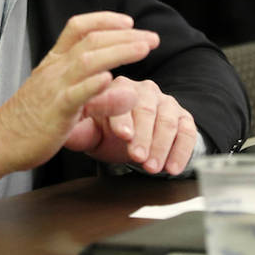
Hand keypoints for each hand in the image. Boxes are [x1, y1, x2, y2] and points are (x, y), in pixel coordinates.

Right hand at [0, 12, 157, 191]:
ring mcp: (54, 88)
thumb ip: (81, 84)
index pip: (78, 27)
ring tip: (143, 48)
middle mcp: (55, 69)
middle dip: (125, 36)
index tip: (128, 22)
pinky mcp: (55, 112)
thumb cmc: (29, 118)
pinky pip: (75, 94)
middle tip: (152, 38)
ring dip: (118, 51)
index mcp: (54, 62)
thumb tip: (112, 79)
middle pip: (91, 40)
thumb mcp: (55, 92)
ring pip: (87, 61)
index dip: (105, 20)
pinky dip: (94, 84)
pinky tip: (111, 78)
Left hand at [65, 76, 198, 175]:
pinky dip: (181, 151)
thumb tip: (65, 129)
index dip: (122, 119)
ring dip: (161, 146)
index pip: (121, 98)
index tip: (122, 136)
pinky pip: (188, 132)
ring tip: (152, 168)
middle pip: (147, 109)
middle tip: (138, 157)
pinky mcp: (183, 117)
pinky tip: (173, 168)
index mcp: (119, 86)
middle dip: (144, 136)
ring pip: (168, 121)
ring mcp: (166, 102)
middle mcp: (145, 90)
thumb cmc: (106, 133)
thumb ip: (79, 130)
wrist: (130, 141)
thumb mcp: (89, 133)